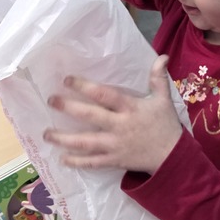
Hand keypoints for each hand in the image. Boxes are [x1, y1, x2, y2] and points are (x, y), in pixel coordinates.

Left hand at [44, 55, 182, 174]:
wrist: (172, 157)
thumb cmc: (165, 125)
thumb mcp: (163, 100)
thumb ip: (158, 78)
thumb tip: (162, 57)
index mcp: (130, 108)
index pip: (105, 95)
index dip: (85, 86)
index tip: (67, 79)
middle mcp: (120, 126)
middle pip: (90, 116)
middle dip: (68, 108)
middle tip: (51, 100)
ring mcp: (115, 145)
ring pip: (86, 142)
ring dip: (64, 139)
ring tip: (46, 133)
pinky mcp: (114, 160)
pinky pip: (93, 162)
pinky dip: (77, 161)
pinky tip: (62, 158)